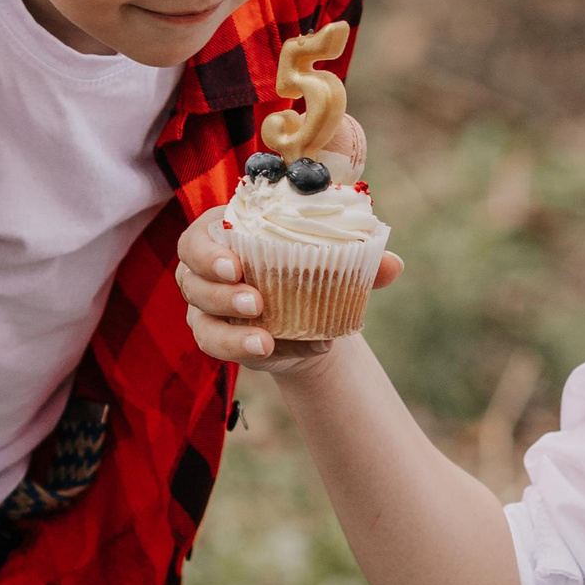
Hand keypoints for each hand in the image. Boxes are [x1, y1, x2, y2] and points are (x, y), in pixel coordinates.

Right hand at [174, 206, 401, 374]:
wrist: (314, 318)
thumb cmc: (315, 271)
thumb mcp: (336, 262)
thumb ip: (362, 262)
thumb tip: (393, 265)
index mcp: (227, 232)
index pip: (198, 237)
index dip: (207, 252)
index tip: (235, 265)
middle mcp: (207, 269)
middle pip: (191, 279)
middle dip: (220, 293)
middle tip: (257, 302)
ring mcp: (206, 306)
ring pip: (200, 320)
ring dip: (230, 333)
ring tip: (264, 341)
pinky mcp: (216, 336)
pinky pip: (216, 347)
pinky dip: (244, 351)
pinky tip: (276, 352)